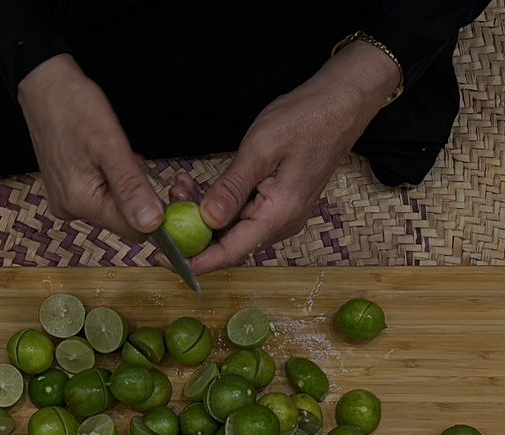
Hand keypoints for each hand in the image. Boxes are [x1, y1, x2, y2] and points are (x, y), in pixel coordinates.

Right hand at [18, 54, 164, 240]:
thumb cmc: (75, 107)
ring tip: (112, 152)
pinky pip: (101, 195)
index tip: (158, 183)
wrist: (46, 87)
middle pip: (124, 219)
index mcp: (81, 203)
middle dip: (137, 193)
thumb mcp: (110, 144)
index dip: (154, 211)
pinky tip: (102, 156)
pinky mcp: (65, 192)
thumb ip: (131, 187)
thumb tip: (152, 224)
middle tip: (129, 158)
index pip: (134, 230)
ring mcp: (66, 202)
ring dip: (125, 183)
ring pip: (114, 206)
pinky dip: (111, 179)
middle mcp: (71, 210)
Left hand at [181, 42, 399, 275]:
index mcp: (279, 215)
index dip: (195, 261)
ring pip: (233, 229)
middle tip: (163, 214)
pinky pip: (242, 214)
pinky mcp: (277, 203)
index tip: (163, 260)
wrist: (341, 103)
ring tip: (179, 188)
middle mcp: (281, 223)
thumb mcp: (261, 148)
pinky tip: (197, 186)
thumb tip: (206, 221)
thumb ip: (232, 187)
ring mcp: (280, 214)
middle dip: (192, 233)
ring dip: (202, 215)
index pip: (231, 253)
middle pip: (229, 244)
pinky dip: (218, 204)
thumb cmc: (306, 119)